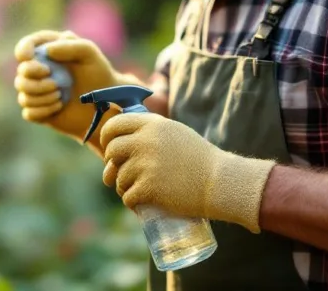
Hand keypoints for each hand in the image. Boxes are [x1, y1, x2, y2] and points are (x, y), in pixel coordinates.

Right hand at [13, 30, 140, 144]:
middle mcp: (39, 71)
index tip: (28, 56)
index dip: (22, 50)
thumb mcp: (89, 53)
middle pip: (21, 73)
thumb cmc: (99, 74)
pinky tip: (58, 107)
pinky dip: (42, 111)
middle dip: (34, 81)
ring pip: (23, 95)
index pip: (25, 46)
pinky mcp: (39, 111)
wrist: (106, 104)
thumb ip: (69, 45)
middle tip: (55, 83)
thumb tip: (46, 51)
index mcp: (48, 52)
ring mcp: (38, 92)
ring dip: (41, 97)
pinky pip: (28, 112)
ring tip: (60, 96)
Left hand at [100, 114, 276, 232]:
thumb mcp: (174, 133)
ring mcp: (145, 165)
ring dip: (123, 186)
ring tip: (137, 190)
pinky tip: (139, 204)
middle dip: (111, 164)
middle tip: (117, 172)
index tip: (109, 146)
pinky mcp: (148, 188)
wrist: (220, 182)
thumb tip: (119, 139)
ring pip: (118, 177)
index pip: (115, 125)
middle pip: (112, 151)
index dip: (107, 136)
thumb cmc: (199, 159)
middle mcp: (145, 141)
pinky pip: (127, 196)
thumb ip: (149, 131)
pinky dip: (131, 202)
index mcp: (152, 124)